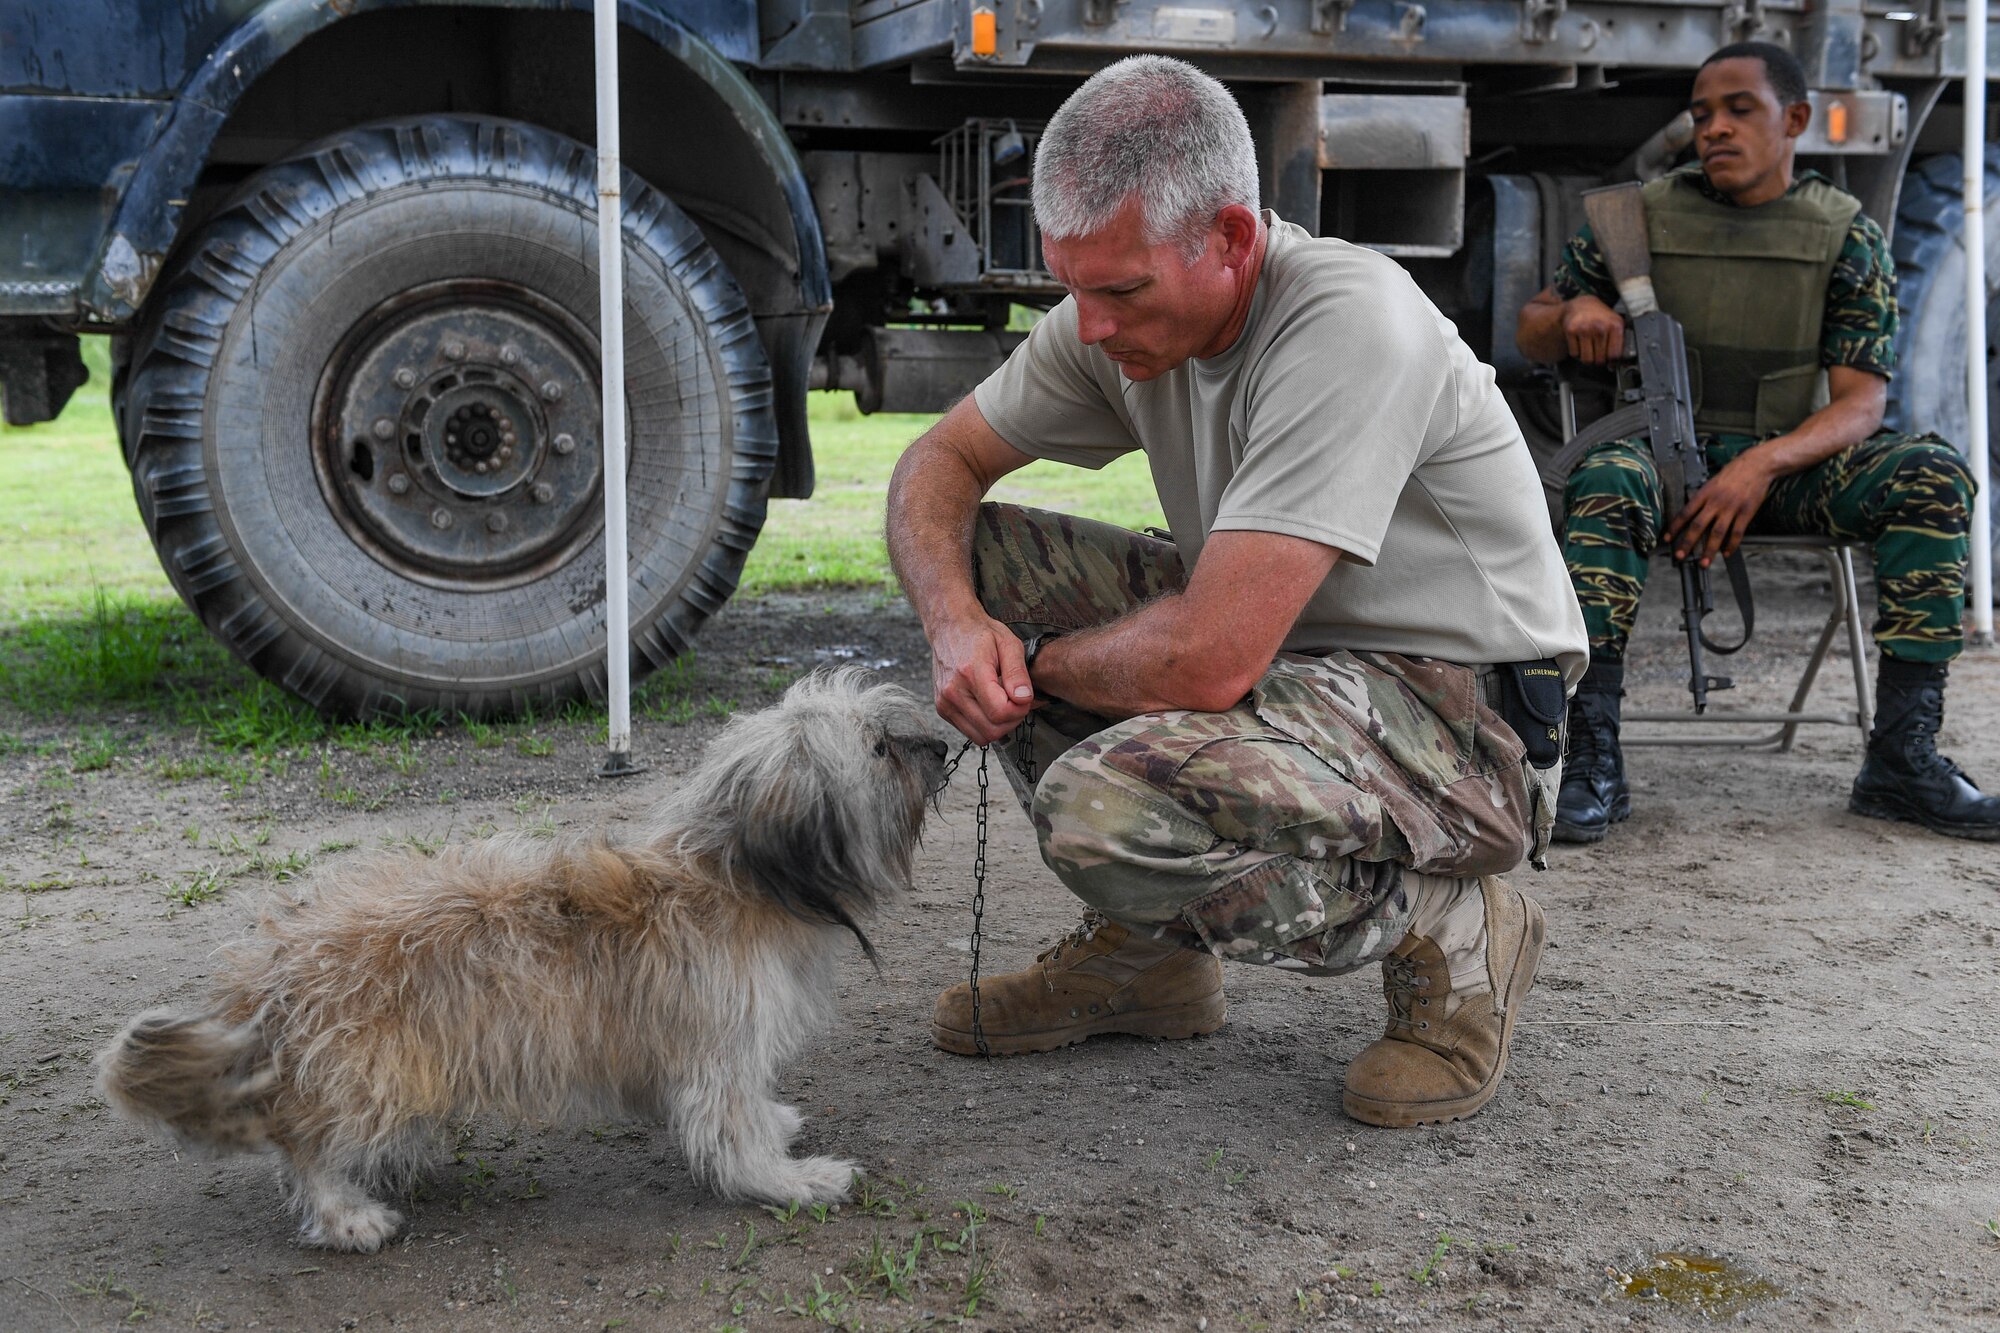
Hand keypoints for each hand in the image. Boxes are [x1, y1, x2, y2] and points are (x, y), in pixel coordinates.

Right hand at [928, 613, 1034, 744]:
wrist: (950, 628)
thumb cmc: (980, 633)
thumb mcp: (1008, 644)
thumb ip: (1017, 673)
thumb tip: (1023, 699)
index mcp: (971, 672)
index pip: (1000, 712)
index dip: (1019, 710)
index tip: (1023, 698)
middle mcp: (953, 691)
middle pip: (992, 730)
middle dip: (1012, 721)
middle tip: (1016, 702)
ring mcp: (945, 702)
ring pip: (981, 737)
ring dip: (999, 726)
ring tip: (1003, 704)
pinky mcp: (942, 709)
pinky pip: (970, 732)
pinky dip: (985, 725)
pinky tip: (989, 705)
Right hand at [1561, 295, 1624, 364]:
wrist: (1582, 305)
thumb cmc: (1601, 318)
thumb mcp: (1615, 326)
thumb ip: (1619, 344)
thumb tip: (1613, 366)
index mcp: (1615, 325)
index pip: (1614, 355)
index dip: (1612, 361)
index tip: (1609, 359)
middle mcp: (1600, 327)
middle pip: (1600, 359)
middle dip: (1598, 359)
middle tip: (1597, 351)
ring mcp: (1585, 328)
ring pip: (1587, 359)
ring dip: (1587, 357)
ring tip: (1589, 348)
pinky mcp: (1571, 330)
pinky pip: (1574, 353)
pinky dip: (1576, 352)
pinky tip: (1580, 343)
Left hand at [1665, 450, 1774, 565]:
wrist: (1757, 465)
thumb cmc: (1734, 471)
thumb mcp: (1713, 481)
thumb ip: (1703, 497)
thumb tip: (1692, 512)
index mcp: (1705, 493)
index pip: (1685, 512)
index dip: (1675, 527)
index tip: (1667, 538)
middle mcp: (1716, 502)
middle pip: (1698, 526)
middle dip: (1687, 543)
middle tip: (1680, 556)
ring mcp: (1732, 508)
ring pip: (1717, 533)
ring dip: (1709, 550)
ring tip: (1703, 563)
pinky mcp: (1746, 512)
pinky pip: (1737, 532)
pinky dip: (1731, 544)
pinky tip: (1726, 553)